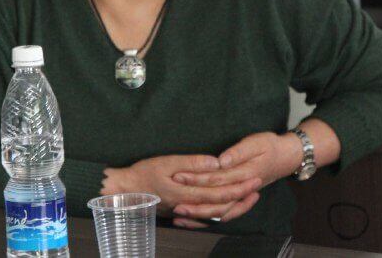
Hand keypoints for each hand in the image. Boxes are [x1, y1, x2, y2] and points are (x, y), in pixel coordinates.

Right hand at [101, 154, 261, 218]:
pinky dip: (218, 214)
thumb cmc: (142, 174)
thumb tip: (216, 162)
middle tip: (258, 187)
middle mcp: (188, 205)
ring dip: (233, 206)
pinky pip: (204, 218)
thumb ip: (191, 162)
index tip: (254, 178)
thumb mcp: (166, 162)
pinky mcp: (180, 213)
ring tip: (248, 197)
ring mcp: (184, 211)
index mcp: (186, 192)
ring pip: (215, 214)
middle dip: (241, 197)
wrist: (123, 191)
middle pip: (221, 206)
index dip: (239, 187)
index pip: (219, 192)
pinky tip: (226, 209)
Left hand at [170, 132, 302, 227]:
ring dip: (199, 215)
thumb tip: (221, 161)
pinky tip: (195, 220)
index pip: (216, 178)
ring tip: (179, 214)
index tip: (178, 176)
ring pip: (219, 211)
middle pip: (215, 199)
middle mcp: (242, 188)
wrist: (285, 156)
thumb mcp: (256, 143)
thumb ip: (238, 152)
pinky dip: (209, 219)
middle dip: (194, 202)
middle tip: (175, 202)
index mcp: (244, 173)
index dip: (196, 178)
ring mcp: (241, 196)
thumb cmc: (270, 146)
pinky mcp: (239, 199)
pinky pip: (225, 214)